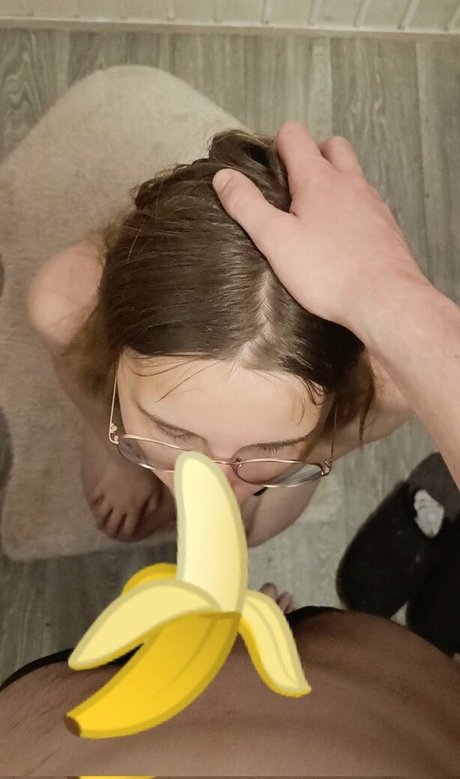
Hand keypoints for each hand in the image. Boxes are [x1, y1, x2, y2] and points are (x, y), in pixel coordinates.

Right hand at [212, 121, 426, 331]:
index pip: (295, 135)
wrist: (385, 299)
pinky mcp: (387, 227)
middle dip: (311, 155)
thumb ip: (247, 206)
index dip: (276, 145)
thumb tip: (223, 176)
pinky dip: (351, 209)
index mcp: (318, 178)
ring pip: (352, 175)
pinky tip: (341, 238)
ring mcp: (373, 203)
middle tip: (293, 189)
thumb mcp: (275, 240)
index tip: (266, 172)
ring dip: (333, 182)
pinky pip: (367, 203)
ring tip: (314, 216)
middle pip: (332, 145)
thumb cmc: (326, 271)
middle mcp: (349, 182)